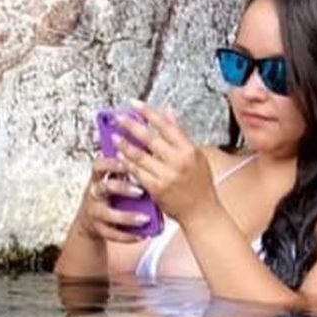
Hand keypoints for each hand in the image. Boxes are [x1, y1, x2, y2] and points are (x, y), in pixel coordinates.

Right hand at [76, 155, 151, 243]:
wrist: (88, 221)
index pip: (99, 165)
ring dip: (127, 217)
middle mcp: (93, 194)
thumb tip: (150, 163)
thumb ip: (125, 173)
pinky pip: (112, 233)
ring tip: (145, 219)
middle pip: (105, 187)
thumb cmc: (107, 196)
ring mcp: (94, 212)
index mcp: (97, 179)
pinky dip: (128, 236)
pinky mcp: (97, 229)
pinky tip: (142, 235)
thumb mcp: (111, 181)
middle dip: (123, 188)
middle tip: (140, 191)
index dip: (111, 163)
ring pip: (108, 214)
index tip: (127, 162)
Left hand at [114, 102, 217, 223]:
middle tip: (119, 118)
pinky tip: (120, 157)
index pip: (166, 125)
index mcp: (189, 150)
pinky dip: (128, 163)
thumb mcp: (196, 155)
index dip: (149, 112)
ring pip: (140, 155)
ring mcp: (167, 175)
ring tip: (114, 136)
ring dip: (125, 144)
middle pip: (150, 138)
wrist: (201, 212)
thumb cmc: (200, 184)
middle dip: (131, 126)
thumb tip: (169, 111)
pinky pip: (138, 173)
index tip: (135, 104)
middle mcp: (179, 161)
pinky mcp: (157, 189)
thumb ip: (180, 133)